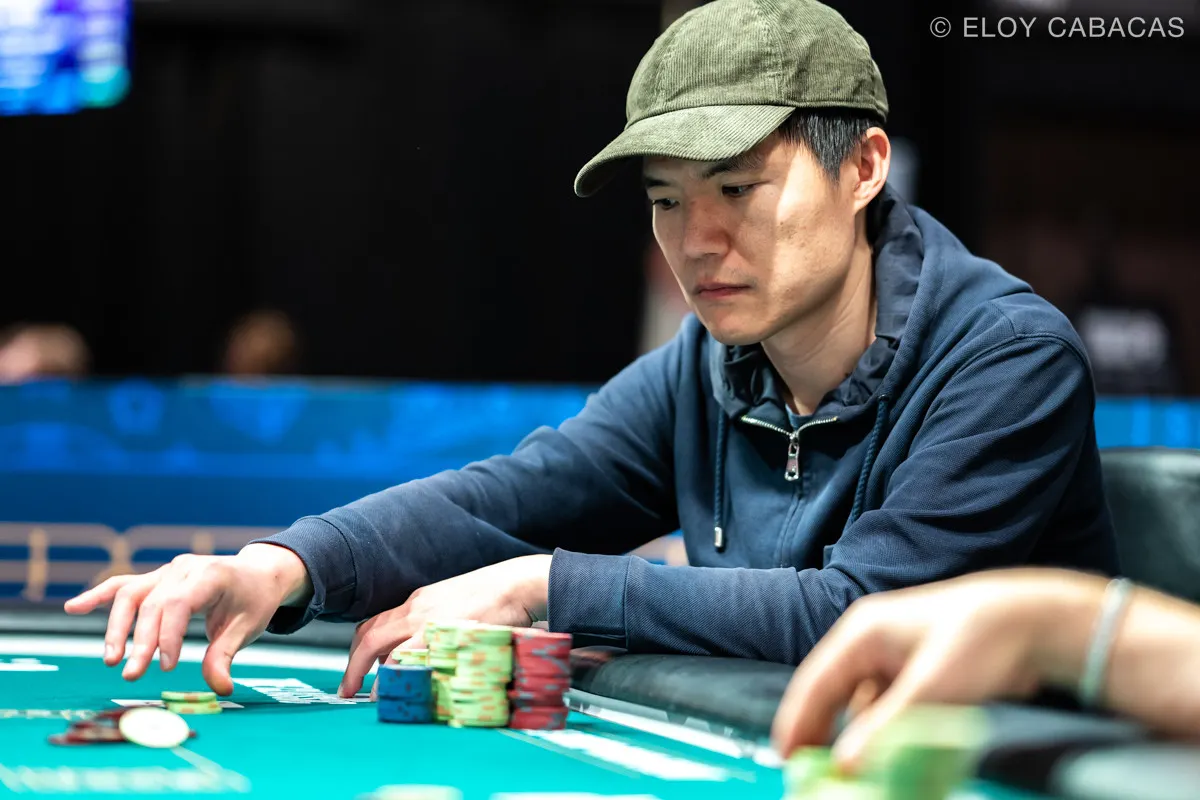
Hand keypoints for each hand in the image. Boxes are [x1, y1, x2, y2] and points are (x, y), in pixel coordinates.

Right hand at [62, 543, 311, 694]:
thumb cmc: (253, 600)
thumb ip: (226, 655)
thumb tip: (220, 688)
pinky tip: (73, 608)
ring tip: (110, 659)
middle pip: (151, 603)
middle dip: (140, 641)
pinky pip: (123, 585)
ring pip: (131, 594)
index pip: (177, 604)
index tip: (166, 667)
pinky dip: (98, 596)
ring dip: (116, 627)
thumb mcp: (248, 627)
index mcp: (210, 575)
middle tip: (132, 675)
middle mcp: (183, 568)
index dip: (167, 636)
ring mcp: (167, 571)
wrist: (259, 572)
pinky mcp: (155, 578)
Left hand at [339, 554, 550, 698]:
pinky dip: (395, 674)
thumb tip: (427, 650)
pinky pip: (408, 655)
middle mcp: (416, 608)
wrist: (517, 583)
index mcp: (418, 602)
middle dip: (353, 664)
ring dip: (366, 672)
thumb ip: (437, 624)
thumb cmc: (495, 595)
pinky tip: (393, 690)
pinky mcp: (442, 631)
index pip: (377, 624)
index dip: (360, 649)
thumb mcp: (456, 605)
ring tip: (366, 696)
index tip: (357, 670)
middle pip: (369, 635)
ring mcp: (428, 620)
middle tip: (347, 689)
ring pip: (381, 645)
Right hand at [770, 570, 1076, 772]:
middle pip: (831, 695)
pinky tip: (891, 758)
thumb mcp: (933, 687)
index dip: (797, 721)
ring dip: (858, 739)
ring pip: (861, 708)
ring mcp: (893, 659)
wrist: (1036, 620)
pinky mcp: (915, 674)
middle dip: (822, 733)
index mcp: (862, 634)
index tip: (787, 758)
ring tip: (855, 771)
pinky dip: (885, 735)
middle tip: (814, 771)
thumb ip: (886, 727)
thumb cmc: (982, 639)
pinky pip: (887, 710)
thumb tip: (846, 764)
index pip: (814, 682)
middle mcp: (870, 644)